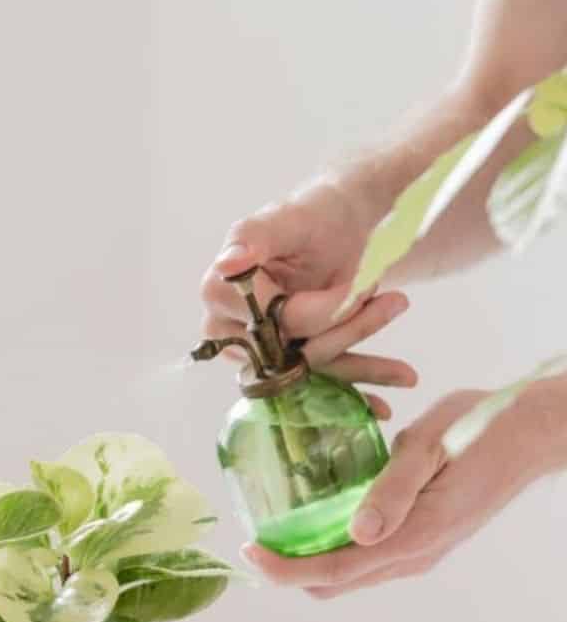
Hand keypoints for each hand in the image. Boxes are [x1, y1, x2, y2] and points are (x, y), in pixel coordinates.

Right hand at [200, 180, 416, 419]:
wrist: (341, 228)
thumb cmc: (312, 215)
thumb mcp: (288, 218)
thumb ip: (254, 235)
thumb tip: (228, 263)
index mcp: (218, 290)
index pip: (270, 318)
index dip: (320, 309)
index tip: (362, 284)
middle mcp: (228, 328)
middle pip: (288, 349)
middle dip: (347, 329)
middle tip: (396, 301)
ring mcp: (254, 352)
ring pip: (307, 370)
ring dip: (361, 365)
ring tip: (404, 353)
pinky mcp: (283, 367)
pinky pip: (317, 386)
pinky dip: (352, 394)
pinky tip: (382, 406)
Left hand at [242, 387, 557, 597]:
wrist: (530, 433)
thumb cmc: (480, 429)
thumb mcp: (428, 447)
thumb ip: (393, 490)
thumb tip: (359, 533)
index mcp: (415, 536)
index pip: (335, 570)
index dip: (285, 569)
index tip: (249, 550)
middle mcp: (414, 554)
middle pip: (334, 583)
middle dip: (289, 569)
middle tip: (256, 536)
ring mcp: (419, 551)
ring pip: (349, 574)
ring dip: (309, 561)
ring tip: (276, 527)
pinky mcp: (420, 539)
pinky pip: (366, 558)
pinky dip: (332, 548)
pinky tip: (315, 515)